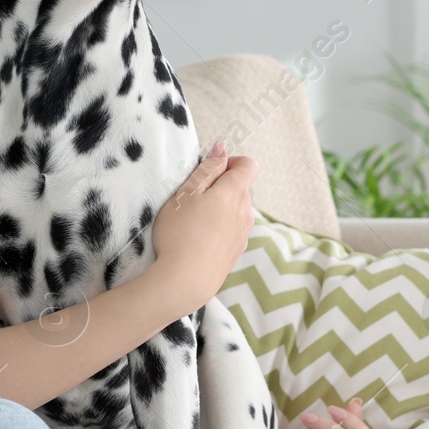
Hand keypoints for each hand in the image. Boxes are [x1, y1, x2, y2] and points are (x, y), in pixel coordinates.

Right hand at [150, 140, 257, 313]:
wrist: (185, 280)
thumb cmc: (180, 233)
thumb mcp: (186, 193)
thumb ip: (207, 168)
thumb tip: (222, 148)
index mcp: (235, 192)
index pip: (248, 165)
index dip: (229, 162)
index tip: (208, 171)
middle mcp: (246, 212)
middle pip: (241, 187)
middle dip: (220, 186)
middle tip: (192, 198)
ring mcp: (243, 233)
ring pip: (236, 209)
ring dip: (219, 208)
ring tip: (192, 221)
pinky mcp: (236, 251)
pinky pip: (231, 229)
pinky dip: (218, 227)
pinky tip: (198, 239)